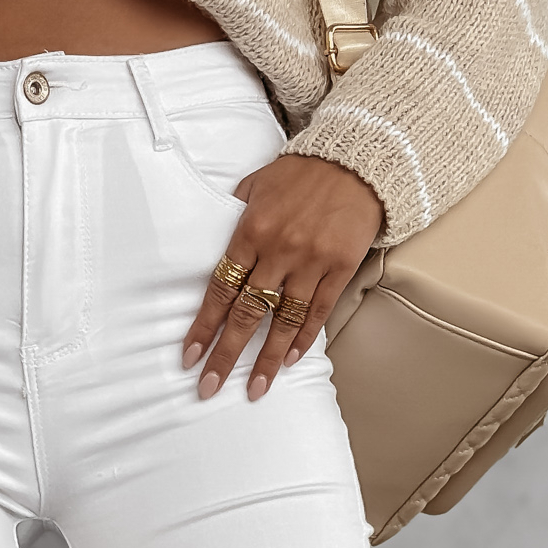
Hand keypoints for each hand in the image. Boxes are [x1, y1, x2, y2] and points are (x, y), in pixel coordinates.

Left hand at [181, 154, 382, 400]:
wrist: (357, 158)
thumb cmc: (302, 172)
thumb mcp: (258, 184)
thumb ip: (236, 216)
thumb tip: (216, 244)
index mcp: (252, 231)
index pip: (221, 289)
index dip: (203, 327)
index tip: (190, 357)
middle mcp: (279, 251)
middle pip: (246, 314)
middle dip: (225, 355)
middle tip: (209, 387)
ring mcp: (311, 262)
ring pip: (283, 321)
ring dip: (267, 359)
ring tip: (254, 389)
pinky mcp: (340, 268)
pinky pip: (317, 312)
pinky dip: (303, 338)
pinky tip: (291, 361)